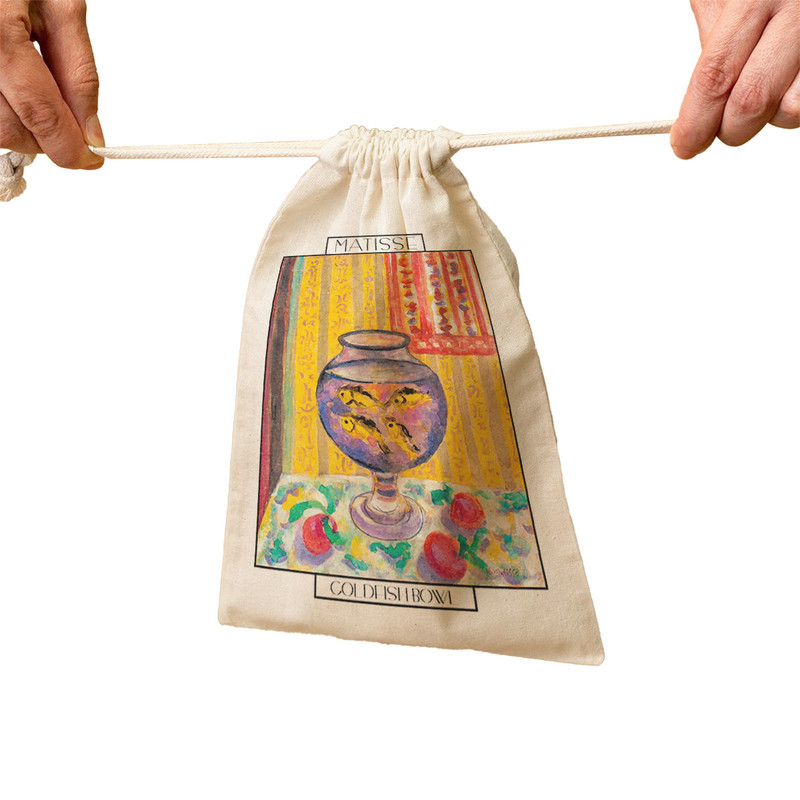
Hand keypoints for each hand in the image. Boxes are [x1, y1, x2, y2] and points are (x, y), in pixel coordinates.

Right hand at [0, 0, 102, 168]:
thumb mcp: (61, 7)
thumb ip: (79, 74)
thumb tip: (91, 132)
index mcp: (0, 33)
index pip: (40, 113)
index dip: (70, 148)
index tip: (92, 159)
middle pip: (8, 128)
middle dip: (45, 140)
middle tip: (68, 129)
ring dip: (20, 128)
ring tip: (37, 98)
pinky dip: (2, 110)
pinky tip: (14, 91)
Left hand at [671, 0, 799, 158]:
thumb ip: (714, 42)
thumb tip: (696, 107)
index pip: (716, 76)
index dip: (695, 121)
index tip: (685, 145)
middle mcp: (798, 11)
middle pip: (752, 101)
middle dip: (729, 129)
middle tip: (720, 126)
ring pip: (791, 111)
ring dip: (771, 115)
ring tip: (765, 85)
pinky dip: (794, 101)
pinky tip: (787, 80)